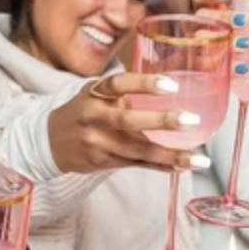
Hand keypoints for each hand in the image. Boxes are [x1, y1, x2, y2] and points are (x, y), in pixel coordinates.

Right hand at [46, 71, 215, 173]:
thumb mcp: (96, 93)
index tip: (172, 85)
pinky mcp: (104, 162)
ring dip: (171, 155)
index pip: (119, 84)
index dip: (144, 84)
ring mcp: (98, 143)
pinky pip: (137, 164)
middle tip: (191, 120)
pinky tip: (182, 166)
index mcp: (95, 94)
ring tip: (199, 158)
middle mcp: (95, 117)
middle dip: (162, 121)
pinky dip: (162, 166)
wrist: (49, 141)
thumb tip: (172, 83)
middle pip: (129, 120)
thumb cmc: (83, 111)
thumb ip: (126, 90)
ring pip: (138, 150)